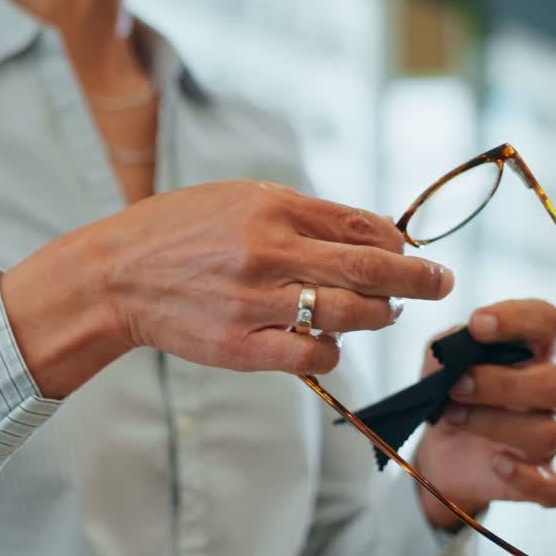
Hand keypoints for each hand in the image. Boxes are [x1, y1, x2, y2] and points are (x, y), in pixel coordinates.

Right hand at [0, 181, 453, 396]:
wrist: (115, 276)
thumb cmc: (180, 232)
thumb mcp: (238, 199)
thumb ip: (301, 214)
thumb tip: (369, 232)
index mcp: (271, 207)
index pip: (360, 225)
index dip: (399, 242)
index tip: (414, 252)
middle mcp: (267, 251)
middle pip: (369, 269)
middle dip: (417, 279)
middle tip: (441, 285)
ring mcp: (254, 302)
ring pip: (348, 315)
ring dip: (378, 315)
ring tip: (383, 313)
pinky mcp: (240, 347)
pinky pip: (313, 356)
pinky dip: (333, 352)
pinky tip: (330, 344)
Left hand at [414, 299, 555, 529]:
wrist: (439, 449)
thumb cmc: (449, 393)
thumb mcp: (440, 362)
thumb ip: (452, 345)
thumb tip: (461, 344)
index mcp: (531, 353)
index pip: (547, 322)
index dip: (519, 319)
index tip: (477, 324)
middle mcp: (548, 393)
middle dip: (501, 383)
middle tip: (456, 384)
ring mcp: (547, 438)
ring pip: (548, 432)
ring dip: (494, 423)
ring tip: (453, 417)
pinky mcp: (539, 479)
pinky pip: (555, 487)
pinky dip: (526, 478)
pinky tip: (496, 464)